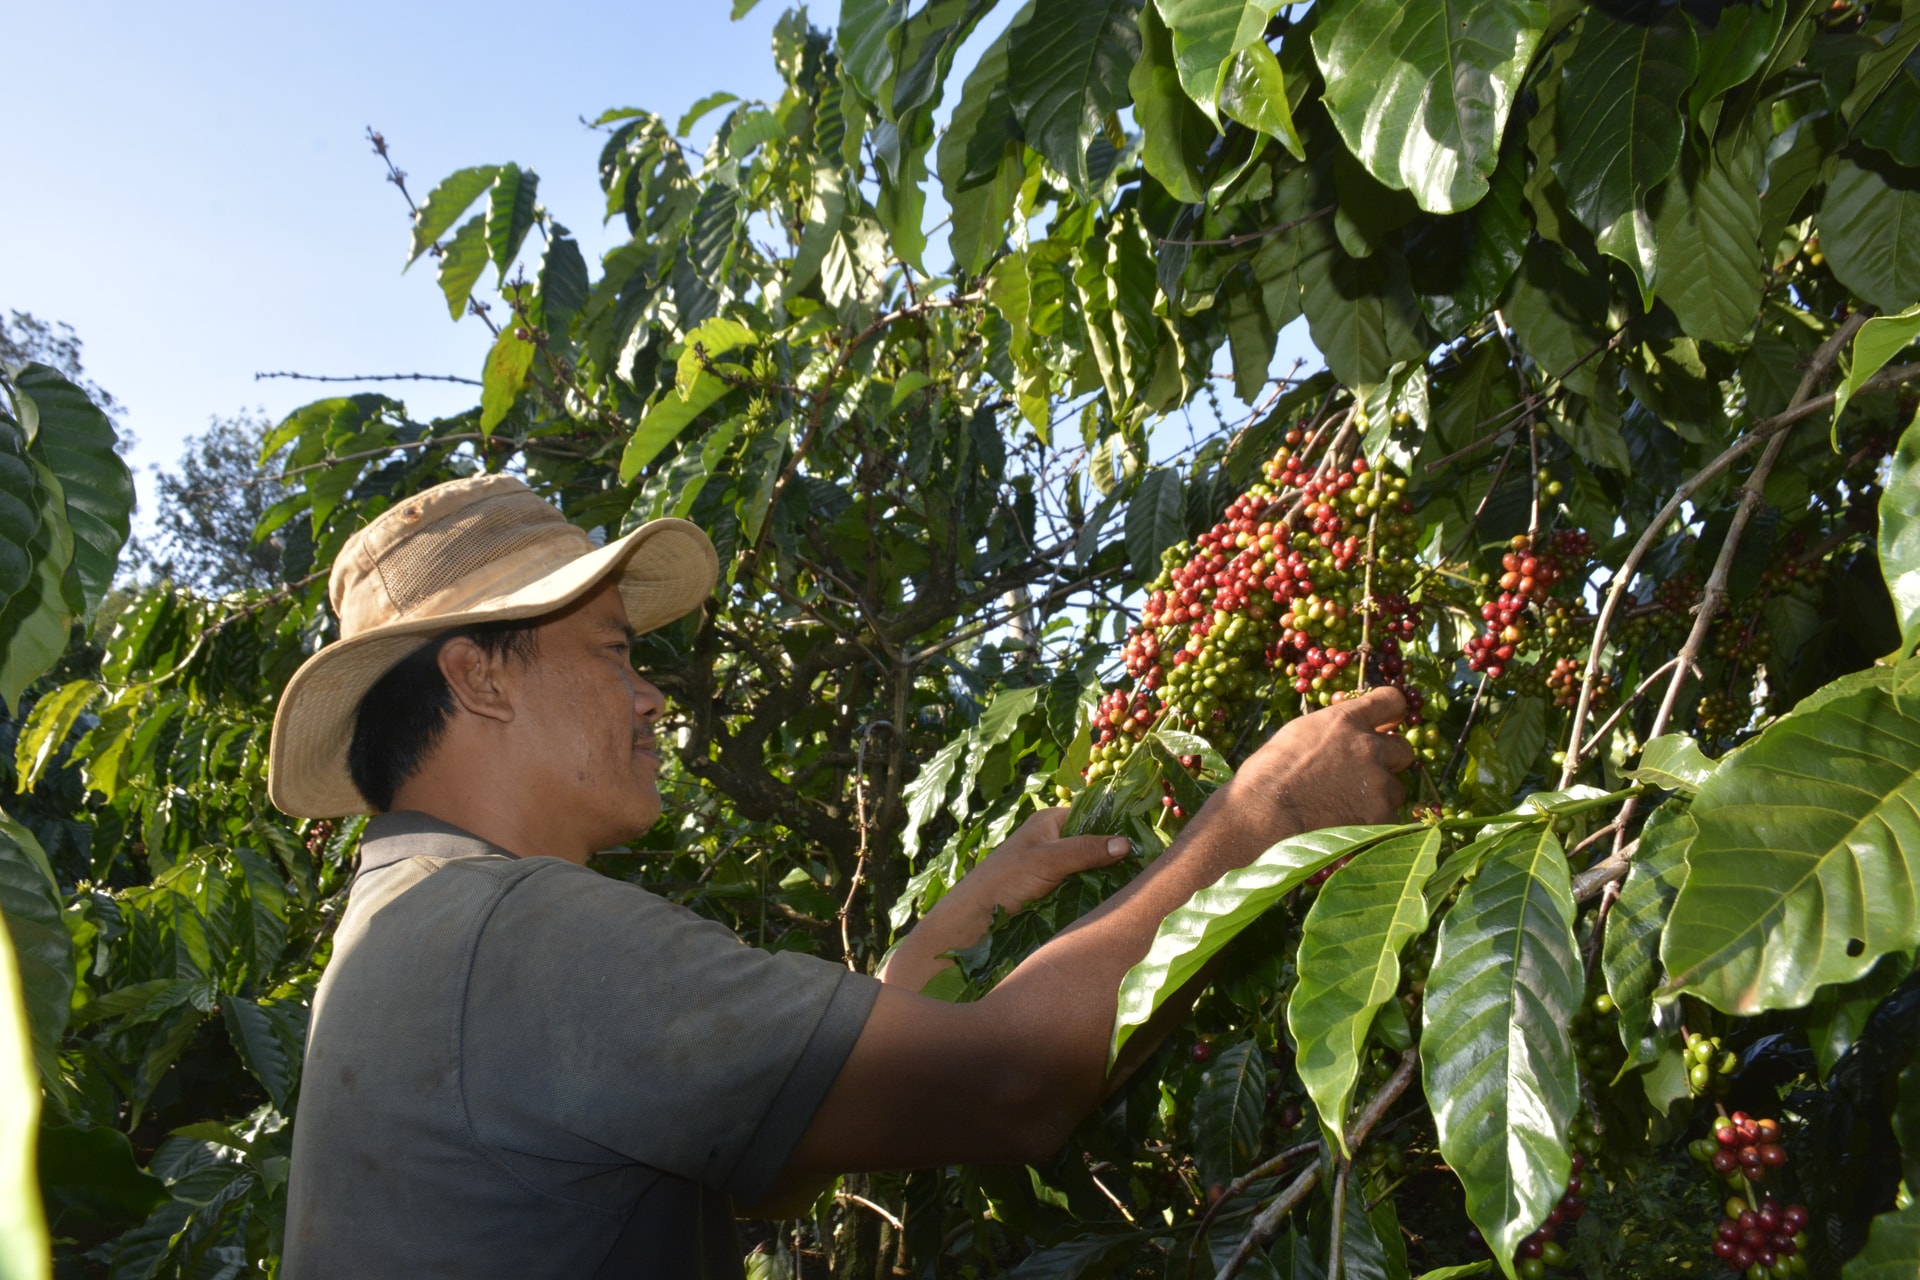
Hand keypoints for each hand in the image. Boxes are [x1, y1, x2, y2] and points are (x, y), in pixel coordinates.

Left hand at [877, 808, 1128, 990]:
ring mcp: (1057, 869)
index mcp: (1050, 822)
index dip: (1118, 824)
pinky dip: (1100, 895)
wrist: (971, 924)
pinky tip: (1121, 902)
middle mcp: (1055, 842)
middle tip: (1151, 867)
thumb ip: (1085, 850)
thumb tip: (1127, 843)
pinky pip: (1086, 890)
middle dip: (1118, 855)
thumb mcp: (1046, 860)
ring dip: (1111, 878)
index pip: (1093, 814)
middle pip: (1097, 844)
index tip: (1149, 838)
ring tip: (1143, 886)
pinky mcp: (1057, 895)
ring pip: (1094, 869)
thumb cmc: (1003, 882)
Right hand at [1200, 686, 1415, 853]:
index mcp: (1345, 721)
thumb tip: (1343, 737)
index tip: (1389, 720)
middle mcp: (1368, 747)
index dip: (1392, 711)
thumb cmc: (1267, 776)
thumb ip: (1330, 733)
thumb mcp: (1296, 737)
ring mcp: (1378, 783)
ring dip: (1379, 796)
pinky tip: (1348, 826)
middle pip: (1403, 748)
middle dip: (1388, 760)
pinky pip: (1389, 819)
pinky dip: (1374, 823)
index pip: (1391, 700)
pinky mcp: (1381, 817)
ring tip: (1347, 807)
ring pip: (1396, 789)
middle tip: (1366, 774)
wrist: (1264, 816)